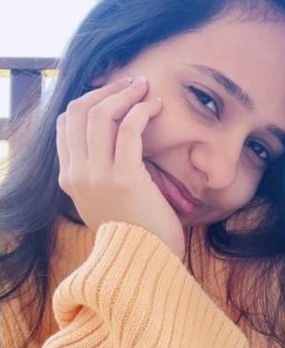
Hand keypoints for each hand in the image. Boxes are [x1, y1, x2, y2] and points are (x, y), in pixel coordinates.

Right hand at [56, 77, 185, 259]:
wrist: (145, 263)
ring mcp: (97, 176)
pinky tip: (156, 107)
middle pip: (79, 112)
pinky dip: (141, 110)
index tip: (114, 94)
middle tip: (132, 84)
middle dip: (106, 91)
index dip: (89, 101)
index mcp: (69, 178)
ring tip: (144, 89)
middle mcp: (77, 174)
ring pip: (100, 114)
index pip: (66, 124)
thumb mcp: (106, 201)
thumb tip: (112, 144)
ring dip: (124, 94)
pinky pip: (127, 129)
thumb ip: (99, 175)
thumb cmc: (135, 231)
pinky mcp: (123, 177)